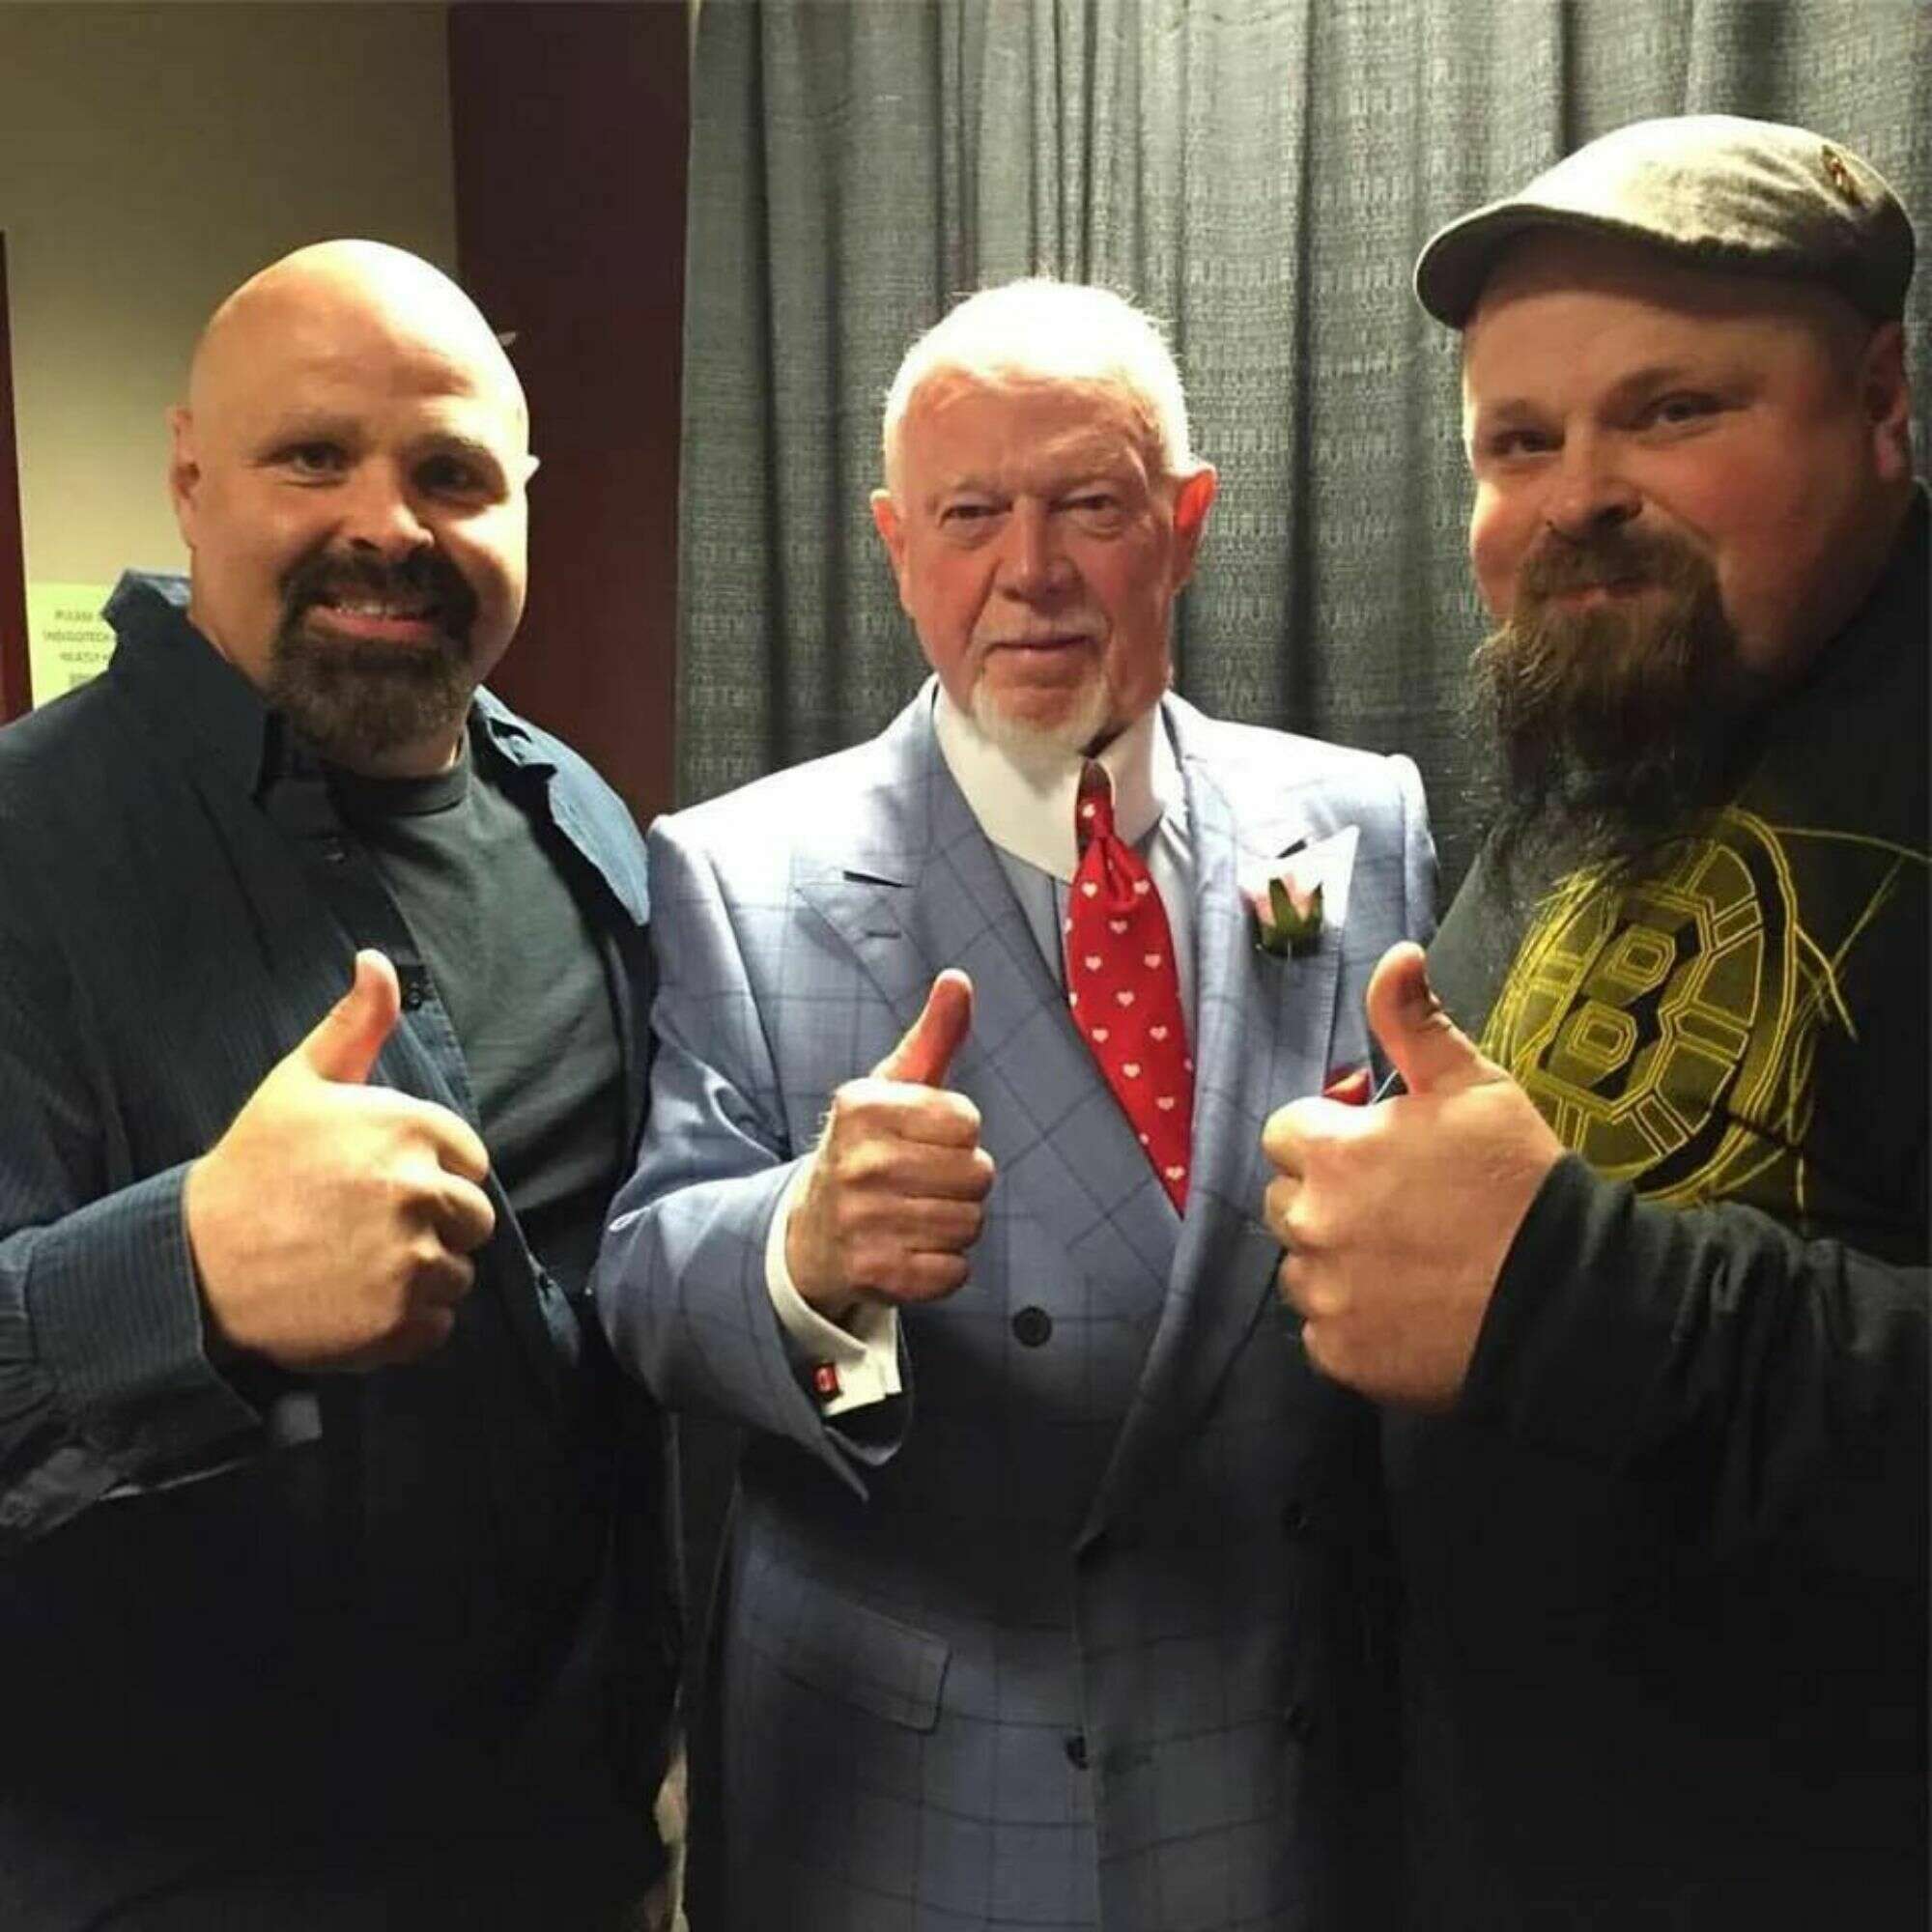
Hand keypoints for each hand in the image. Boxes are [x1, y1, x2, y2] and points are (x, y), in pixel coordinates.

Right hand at [184, 950, 495, 1369]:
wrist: (195, 1264)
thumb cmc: (254, 1167)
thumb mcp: (300, 1082)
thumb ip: (354, 1022)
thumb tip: (378, 962)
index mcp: (411, 1129)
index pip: (470, 1161)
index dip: (430, 1173)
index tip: (377, 1183)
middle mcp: (421, 1192)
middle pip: (474, 1219)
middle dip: (433, 1225)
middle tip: (366, 1228)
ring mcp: (412, 1260)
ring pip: (459, 1273)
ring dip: (422, 1275)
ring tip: (357, 1264)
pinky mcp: (400, 1322)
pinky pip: (439, 1324)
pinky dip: (407, 1322)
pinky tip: (357, 1301)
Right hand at [786, 970, 994, 1322]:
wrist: (811, 1231)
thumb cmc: (867, 1148)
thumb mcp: (892, 1087)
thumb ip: (933, 1035)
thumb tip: (959, 979)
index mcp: (863, 1106)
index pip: (967, 1121)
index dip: (957, 1133)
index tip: (923, 1138)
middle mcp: (859, 1162)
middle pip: (977, 1175)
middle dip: (963, 1181)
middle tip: (923, 1182)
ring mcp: (863, 1221)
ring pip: (969, 1223)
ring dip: (955, 1223)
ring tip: (917, 1214)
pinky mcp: (875, 1273)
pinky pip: (954, 1271)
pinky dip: (943, 1266)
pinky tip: (911, 1250)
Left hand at [1260, 942, 1562, 1407]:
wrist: (1568, 1296)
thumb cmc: (1520, 1179)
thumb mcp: (1475, 1086)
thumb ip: (1416, 1022)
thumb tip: (1396, 955)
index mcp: (1331, 1153)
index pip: (1286, 1132)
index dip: (1330, 1135)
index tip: (1379, 1148)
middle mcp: (1311, 1225)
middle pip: (1285, 1200)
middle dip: (1326, 1195)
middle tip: (1396, 1206)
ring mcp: (1323, 1296)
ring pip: (1301, 1267)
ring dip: (1335, 1260)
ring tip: (1405, 1260)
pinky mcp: (1341, 1357)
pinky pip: (1324, 1331)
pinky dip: (1354, 1321)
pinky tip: (1408, 1311)